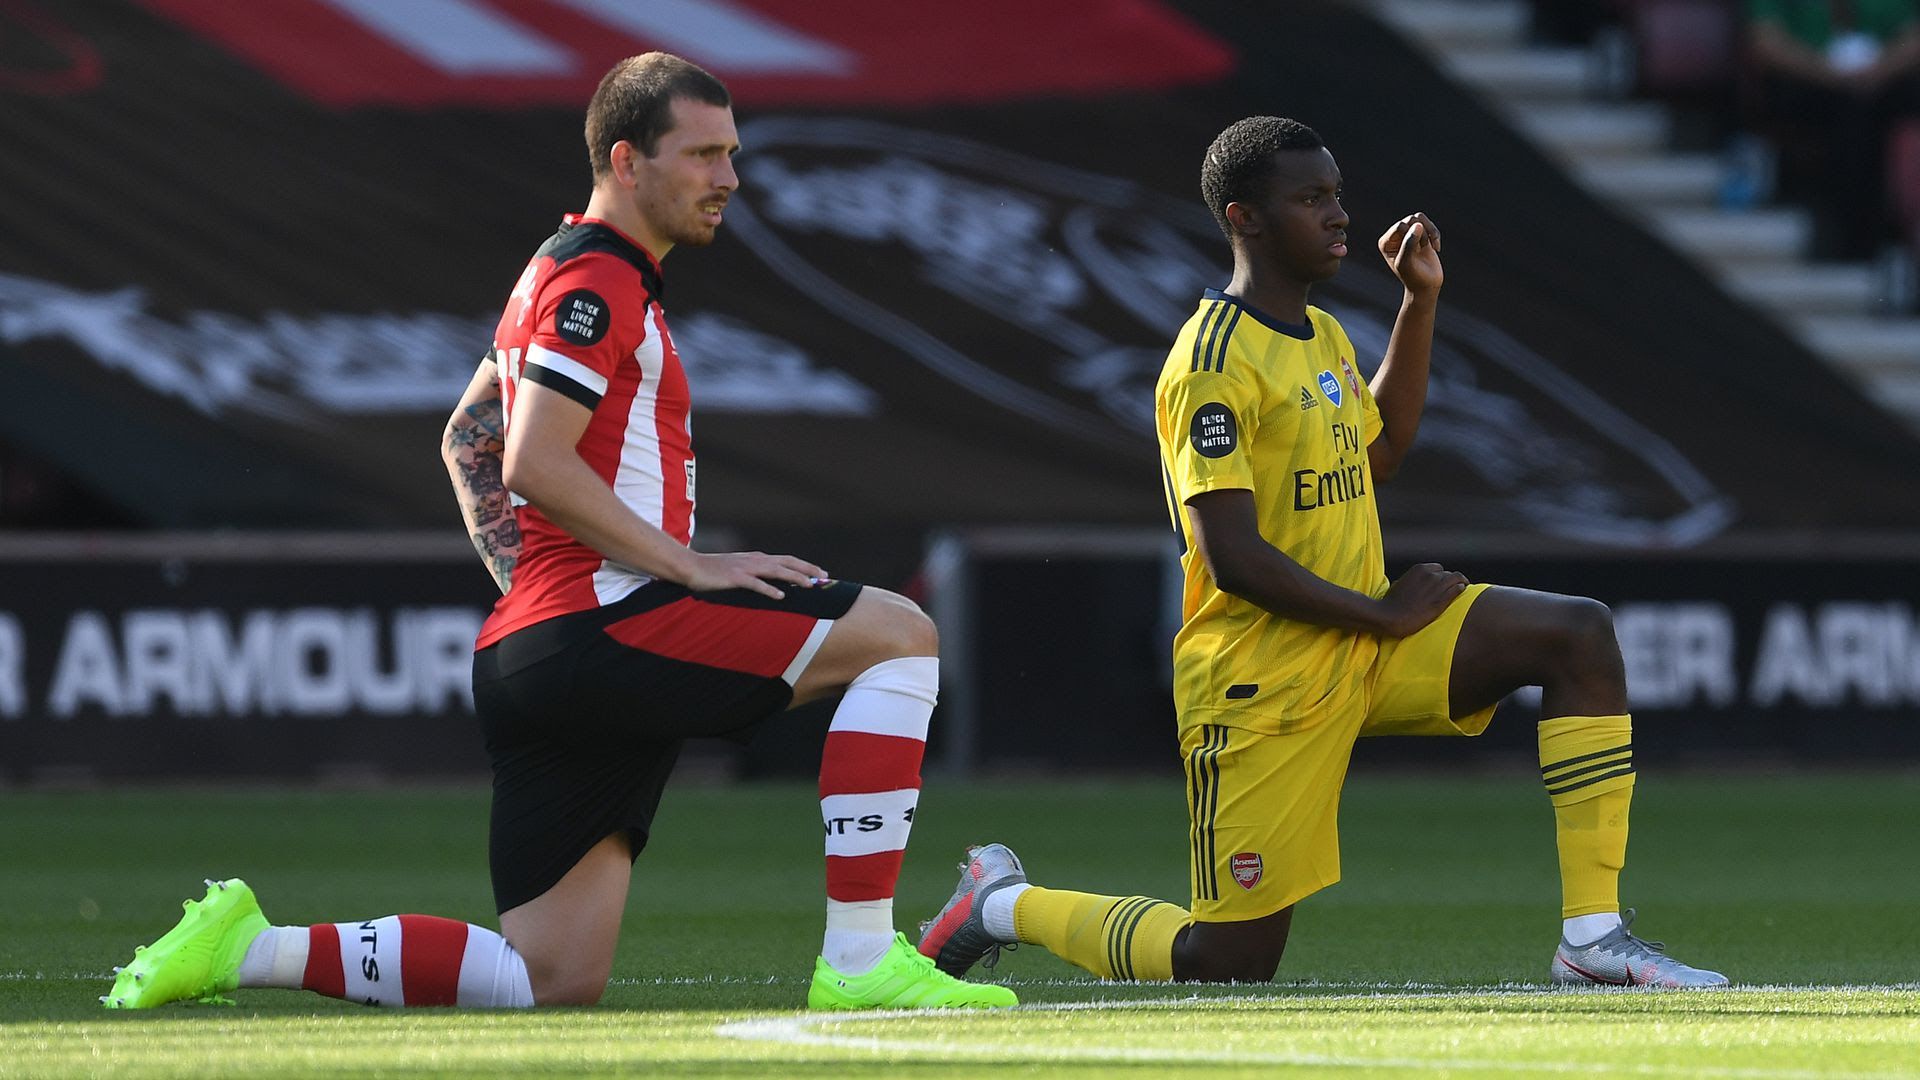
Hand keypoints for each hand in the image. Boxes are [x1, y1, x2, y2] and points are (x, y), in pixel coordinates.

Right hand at [684, 550, 826, 598]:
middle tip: (824, 578)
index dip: (805, 566)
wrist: (690, 567)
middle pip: (787, 562)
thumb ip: (755, 574)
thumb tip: (772, 584)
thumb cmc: (714, 571)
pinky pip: (755, 584)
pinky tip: (780, 597)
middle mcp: (755, 560)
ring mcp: (745, 568)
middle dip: (807, 569)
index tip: (821, 574)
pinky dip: (769, 590)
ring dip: (794, 577)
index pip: (787, 560)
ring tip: (809, 585)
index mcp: (757, 559)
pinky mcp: (735, 578)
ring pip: (776, 571)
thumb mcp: (739, 570)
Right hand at [1374, 562, 1467, 636]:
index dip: (1440, 576)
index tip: (1441, 583)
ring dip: (1461, 582)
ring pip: (1457, 579)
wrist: (1391, 616)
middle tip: (1452, 588)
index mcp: (1419, 569)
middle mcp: (1430, 575)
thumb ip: (1408, 581)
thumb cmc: (1391, 604)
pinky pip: (1458, 589)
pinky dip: (1461, 590)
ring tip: (1464, 587)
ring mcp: (1437, 586)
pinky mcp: (1442, 599)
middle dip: (1450, 581)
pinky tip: (1461, 593)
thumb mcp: (1398, 585)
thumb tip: (1405, 583)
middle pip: (1448, 574)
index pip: (1438, 568)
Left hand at [1378, 213, 1442, 296]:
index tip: (1415, 251)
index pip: (1400, 226)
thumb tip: (1417, 225)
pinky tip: (1436, 248)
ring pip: (1419, 218)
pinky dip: (1435, 234)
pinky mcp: (1421, 234)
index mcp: (1386, 242)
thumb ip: (1409, 243)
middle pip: (1410, 219)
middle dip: (1421, 233)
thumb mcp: (1407, 262)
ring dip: (1429, 231)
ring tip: (1430, 246)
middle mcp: (1394, 236)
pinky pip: (1428, 223)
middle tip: (1423, 248)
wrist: (1426, 286)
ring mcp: (1407, 234)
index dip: (1412, 236)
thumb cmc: (1413, 276)